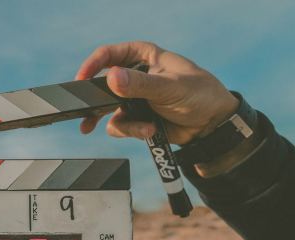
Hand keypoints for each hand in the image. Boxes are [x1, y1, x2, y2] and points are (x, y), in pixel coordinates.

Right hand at [75, 41, 238, 144]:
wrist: (213, 125)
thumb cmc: (200, 95)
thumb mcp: (170, 87)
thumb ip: (140, 84)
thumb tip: (112, 78)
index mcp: (144, 56)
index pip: (110, 54)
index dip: (92, 65)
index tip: (82, 80)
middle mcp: (135, 75)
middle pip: (102, 84)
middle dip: (95, 101)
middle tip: (84, 112)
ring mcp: (134, 98)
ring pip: (108, 110)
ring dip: (122, 122)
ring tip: (140, 128)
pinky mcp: (137, 118)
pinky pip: (121, 126)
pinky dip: (133, 131)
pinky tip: (150, 131)